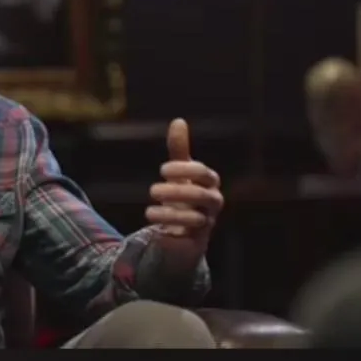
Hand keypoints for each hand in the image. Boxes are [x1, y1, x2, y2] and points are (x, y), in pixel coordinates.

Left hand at [146, 118, 224, 263]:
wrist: (187, 228)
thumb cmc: (184, 193)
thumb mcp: (180, 171)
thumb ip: (179, 149)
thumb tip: (178, 121)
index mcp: (209, 182)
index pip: (202, 172)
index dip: (184, 169)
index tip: (163, 169)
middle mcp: (212, 202)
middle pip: (203, 196)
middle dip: (178, 192)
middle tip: (152, 190)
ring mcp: (207, 222)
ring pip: (197, 218)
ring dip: (171, 214)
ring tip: (149, 212)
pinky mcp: (199, 240)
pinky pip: (191, 237)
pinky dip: (173, 231)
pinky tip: (156, 228)